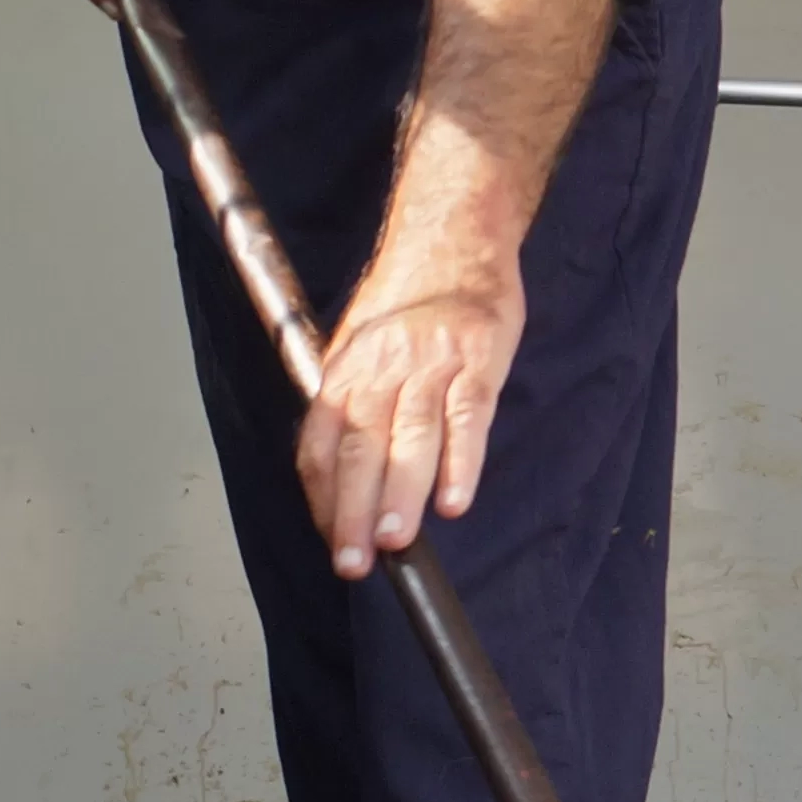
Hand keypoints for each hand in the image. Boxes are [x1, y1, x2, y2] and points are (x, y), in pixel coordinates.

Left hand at [298, 245, 525, 578]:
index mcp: (344, 371)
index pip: (322, 444)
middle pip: (362, 447)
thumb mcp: (358, 345)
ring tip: (396, 541)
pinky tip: (455, 502)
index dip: (324, 498)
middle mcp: (381, 369)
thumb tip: (342, 476)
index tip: (332, 542)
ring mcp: (431, 364)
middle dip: (354, 510)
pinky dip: (461, 462)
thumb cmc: (406, 302)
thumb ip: (350, 403)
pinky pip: (468, 417)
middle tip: (354, 561)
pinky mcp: (479, 360)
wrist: (452, 239)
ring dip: (401, 493)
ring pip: (411, 437)